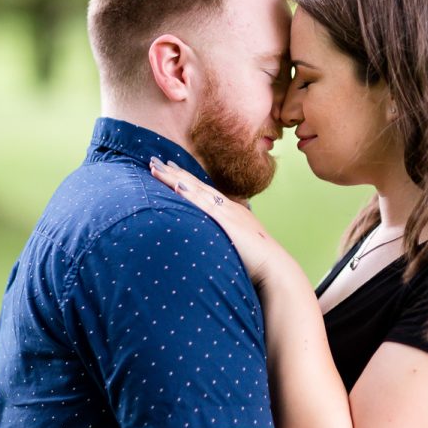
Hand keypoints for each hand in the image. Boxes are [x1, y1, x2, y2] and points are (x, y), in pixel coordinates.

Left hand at [149, 157, 283, 285]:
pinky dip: (189, 194)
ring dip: (174, 178)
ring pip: (195, 190)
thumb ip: (229, 236)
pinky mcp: (225, 222)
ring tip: (156, 168)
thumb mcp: (241, 242)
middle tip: (154, 161)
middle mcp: (227, 207)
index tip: (170, 168)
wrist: (274, 266)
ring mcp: (226, 212)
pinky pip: (202, 205)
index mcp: (230, 210)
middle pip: (195, 185)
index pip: (203, 190)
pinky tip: (176, 185)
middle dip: (174, 172)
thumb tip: (221, 239)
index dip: (185, 178)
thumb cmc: (258, 260)